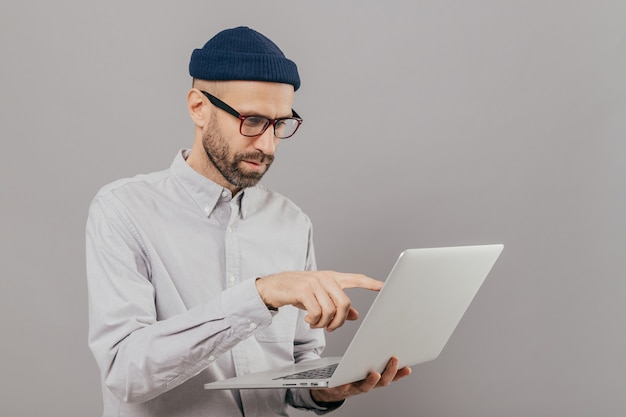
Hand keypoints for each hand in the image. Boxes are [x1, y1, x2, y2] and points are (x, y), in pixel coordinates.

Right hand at [255, 271, 382, 331]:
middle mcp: (325, 278)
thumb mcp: (319, 298)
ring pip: (330, 310)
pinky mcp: (303, 290)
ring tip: (315, 323)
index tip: (384, 286)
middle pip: (344, 303)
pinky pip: (317, 312)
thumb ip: (337, 305)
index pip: (355, 278)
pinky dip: (314, 321)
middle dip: (339, 321)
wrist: (273, 287)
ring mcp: (314, 282)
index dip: (370, 283)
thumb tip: (355, 315)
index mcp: (332, 278)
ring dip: (323, 323)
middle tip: (330, 327)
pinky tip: (308, 320)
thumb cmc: (298, 292)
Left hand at [310, 356, 411, 404]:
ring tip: (375, 373)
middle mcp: (366, 385)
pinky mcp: (338, 388)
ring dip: (371, 381)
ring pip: (364, 387)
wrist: (329, 387)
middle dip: (389, 371)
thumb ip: (372, 352)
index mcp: (373, 378)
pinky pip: (341, 388)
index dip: (400, 373)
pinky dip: (344, 386)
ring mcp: (353, 388)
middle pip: (382, 382)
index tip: (408, 367)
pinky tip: (345, 382)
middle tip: (395, 359)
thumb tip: (383, 333)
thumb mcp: (362, 360)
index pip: (390, 376)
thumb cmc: (349, 371)